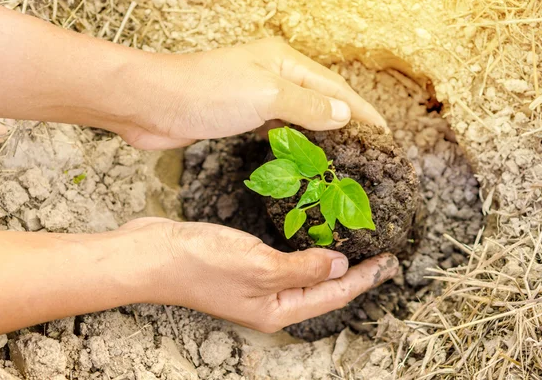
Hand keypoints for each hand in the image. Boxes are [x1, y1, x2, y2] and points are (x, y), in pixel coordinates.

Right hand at [111, 218, 397, 331]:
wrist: (150, 254)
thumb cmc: (201, 264)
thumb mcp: (260, 266)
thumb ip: (303, 267)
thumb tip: (340, 265)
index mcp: (276, 310)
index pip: (333, 295)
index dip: (365, 279)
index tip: (390, 261)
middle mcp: (269, 301)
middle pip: (322, 288)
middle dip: (353, 270)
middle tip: (381, 249)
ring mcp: (255, 283)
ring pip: (303, 271)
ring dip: (328, 256)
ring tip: (354, 238)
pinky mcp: (243, 263)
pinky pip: (284, 258)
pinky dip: (302, 246)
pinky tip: (310, 231)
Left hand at [116, 38, 386, 149]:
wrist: (153, 105)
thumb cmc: (206, 93)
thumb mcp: (266, 95)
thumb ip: (308, 105)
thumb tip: (345, 115)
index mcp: (284, 62)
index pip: (335, 86)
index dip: (362, 110)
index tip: (385, 133)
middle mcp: (272, 75)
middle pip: (320, 98)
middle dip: (345, 121)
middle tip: (369, 150)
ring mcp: (254, 95)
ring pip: (298, 114)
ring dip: (320, 134)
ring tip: (343, 157)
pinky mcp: (237, 116)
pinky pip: (275, 128)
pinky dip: (293, 142)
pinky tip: (301, 156)